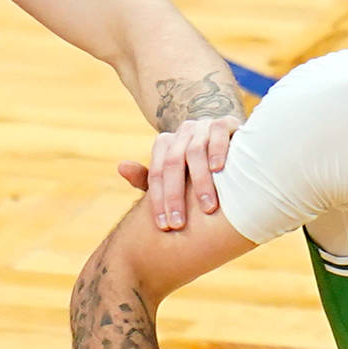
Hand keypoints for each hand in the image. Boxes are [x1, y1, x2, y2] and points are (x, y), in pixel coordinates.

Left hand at [118, 114, 241, 230]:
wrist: (226, 137)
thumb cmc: (196, 166)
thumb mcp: (173, 174)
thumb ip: (147, 177)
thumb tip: (121, 167)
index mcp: (165, 144)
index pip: (156, 174)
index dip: (158, 201)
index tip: (165, 226)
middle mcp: (181, 133)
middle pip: (172, 164)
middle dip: (174, 196)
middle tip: (180, 223)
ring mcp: (202, 126)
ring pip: (195, 151)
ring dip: (200, 181)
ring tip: (207, 208)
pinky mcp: (225, 122)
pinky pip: (218, 133)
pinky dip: (217, 150)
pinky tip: (218, 169)